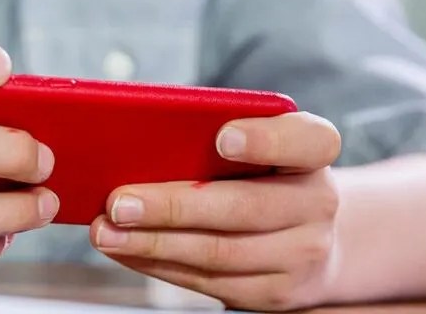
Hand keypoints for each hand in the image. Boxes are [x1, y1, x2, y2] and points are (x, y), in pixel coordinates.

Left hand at [91, 112, 341, 311]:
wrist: (312, 234)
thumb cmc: (262, 172)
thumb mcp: (256, 142)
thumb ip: (212, 134)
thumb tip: (135, 136)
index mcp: (313, 151)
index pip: (308, 140)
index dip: (265, 139)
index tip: (222, 138)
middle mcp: (318, 203)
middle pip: (244, 207)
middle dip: (173, 206)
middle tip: (120, 202)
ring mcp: (302, 253)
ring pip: (220, 253)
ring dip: (153, 244)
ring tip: (108, 231)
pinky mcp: (276, 292)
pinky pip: (209, 282)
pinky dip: (159, 265)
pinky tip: (127, 249)